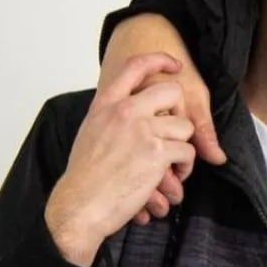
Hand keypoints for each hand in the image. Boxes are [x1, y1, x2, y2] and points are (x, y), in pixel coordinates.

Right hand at [46, 53, 196, 266]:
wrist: (79, 206)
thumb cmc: (84, 176)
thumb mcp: (92, 133)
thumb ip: (114, 116)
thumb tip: (136, 108)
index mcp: (106, 104)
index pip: (134, 66)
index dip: (159, 60)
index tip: (175, 66)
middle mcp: (124, 111)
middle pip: (172, 91)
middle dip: (183, 112)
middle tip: (178, 132)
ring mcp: (141, 130)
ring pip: (186, 126)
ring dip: (185, 147)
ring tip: (175, 165)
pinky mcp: (156, 152)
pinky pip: (188, 150)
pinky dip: (185, 166)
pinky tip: (173, 177)